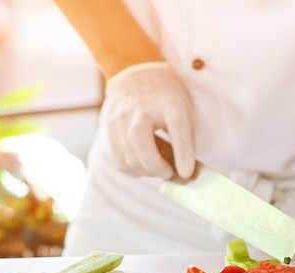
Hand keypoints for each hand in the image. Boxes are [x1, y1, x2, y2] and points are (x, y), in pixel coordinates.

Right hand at [103, 62, 194, 178]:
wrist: (136, 76)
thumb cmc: (167, 100)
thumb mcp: (184, 111)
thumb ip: (186, 139)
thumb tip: (186, 173)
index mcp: (169, 104)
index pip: (177, 130)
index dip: (182, 154)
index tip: (186, 174)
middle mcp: (141, 109)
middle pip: (142, 143)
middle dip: (156, 167)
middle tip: (168, 173)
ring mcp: (121, 118)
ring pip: (127, 155)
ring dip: (145, 170)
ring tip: (157, 168)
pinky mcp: (108, 128)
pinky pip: (118, 159)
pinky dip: (132, 169)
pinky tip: (142, 166)